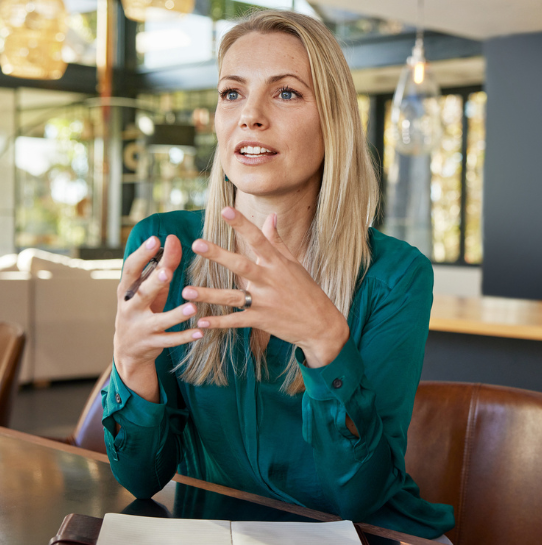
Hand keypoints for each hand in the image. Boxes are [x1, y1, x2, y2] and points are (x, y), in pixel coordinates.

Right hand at [113, 234, 203, 400]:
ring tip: (193, 307)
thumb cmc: (142, 308)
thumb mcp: (149, 288)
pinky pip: (171, 340)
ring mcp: (141, 328)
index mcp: (127, 290)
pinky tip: (200, 331)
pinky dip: (185, 336)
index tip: (154, 240)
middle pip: (142, 294)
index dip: (141, 254)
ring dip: (176, 314)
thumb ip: (163, 265)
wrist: (127, 349)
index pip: (131, 269)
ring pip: (159, 321)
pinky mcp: (152, 344)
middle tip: (166, 272)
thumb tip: (173, 238)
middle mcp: (130, 308)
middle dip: (154, 284)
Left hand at [183, 207, 349, 367]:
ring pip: (232, 297)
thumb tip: (271, 216)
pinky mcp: (261, 320)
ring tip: (186, 292)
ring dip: (209, 295)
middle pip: (241, 265)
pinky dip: (218, 322)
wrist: (320, 324)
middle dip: (218, 255)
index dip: (242, 224)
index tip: (225, 210)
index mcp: (277, 263)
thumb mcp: (294, 263)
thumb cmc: (306, 290)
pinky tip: (200, 323)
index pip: (258, 239)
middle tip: (196, 244)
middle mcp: (269, 280)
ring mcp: (264, 302)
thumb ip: (277, 240)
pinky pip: (236, 321)